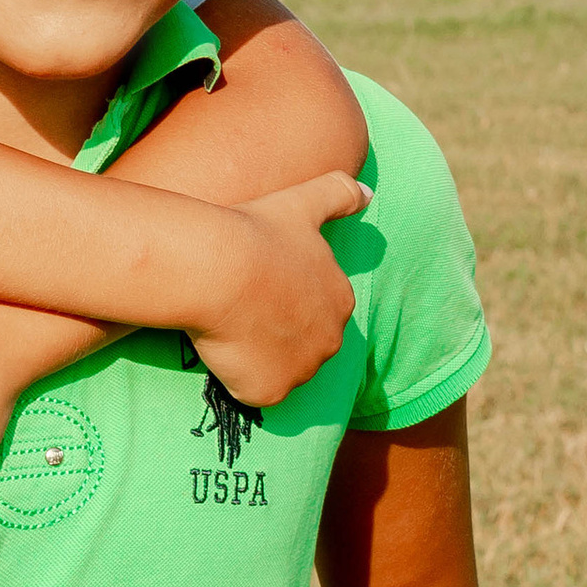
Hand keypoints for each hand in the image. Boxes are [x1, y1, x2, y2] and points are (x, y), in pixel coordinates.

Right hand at [185, 173, 367, 411]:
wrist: (218, 269)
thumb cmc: (257, 233)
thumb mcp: (303, 201)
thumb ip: (339, 194)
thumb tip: (368, 193)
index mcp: (341, 300)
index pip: (315, 310)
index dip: (283, 300)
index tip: (257, 286)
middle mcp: (331, 341)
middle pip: (302, 345)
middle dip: (275, 334)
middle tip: (240, 310)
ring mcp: (303, 370)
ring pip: (278, 370)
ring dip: (257, 357)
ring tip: (229, 328)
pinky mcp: (271, 392)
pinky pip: (254, 391)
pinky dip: (238, 378)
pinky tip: (223, 350)